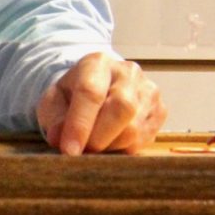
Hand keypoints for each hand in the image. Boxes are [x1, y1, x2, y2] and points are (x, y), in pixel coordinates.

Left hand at [36, 53, 165, 154]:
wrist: (99, 86)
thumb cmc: (73, 94)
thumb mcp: (54, 101)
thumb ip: (55, 118)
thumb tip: (61, 140)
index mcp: (97, 63)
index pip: (91, 93)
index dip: (80, 125)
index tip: (69, 151)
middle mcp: (128, 72)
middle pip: (122, 108)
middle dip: (99, 138)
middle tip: (84, 150)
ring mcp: (149, 90)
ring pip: (134, 129)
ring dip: (110, 146)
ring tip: (96, 143)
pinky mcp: (160, 110)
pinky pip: (144, 140)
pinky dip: (124, 148)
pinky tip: (112, 141)